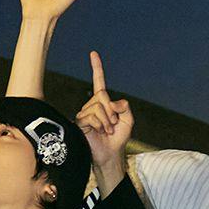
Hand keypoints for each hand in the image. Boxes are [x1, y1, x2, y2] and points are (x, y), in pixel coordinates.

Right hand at [77, 51, 134, 191]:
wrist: (111, 154)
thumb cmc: (118, 138)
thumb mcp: (128, 119)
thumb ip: (124, 106)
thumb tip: (111, 101)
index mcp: (103, 102)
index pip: (99, 82)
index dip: (97, 68)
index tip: (93, 54)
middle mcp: (92, 105)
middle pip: (102, 95)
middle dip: (112, 111)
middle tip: (113, 124)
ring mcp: (85, 113)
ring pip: (98, 106)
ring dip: (107, 120)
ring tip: (107, 130)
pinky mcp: (80, 122)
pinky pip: (92, 116)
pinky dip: (100, 124)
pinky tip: (100, 132)